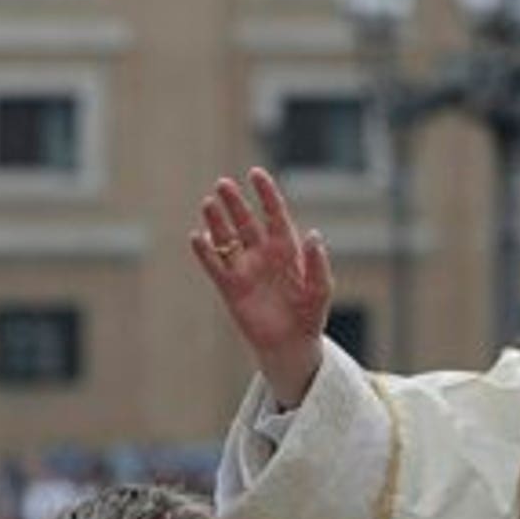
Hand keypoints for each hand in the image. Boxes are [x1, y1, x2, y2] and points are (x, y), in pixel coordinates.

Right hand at [189, 168, 330, 406]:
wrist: (291, 345)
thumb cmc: (309, 315)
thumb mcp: (320, 289)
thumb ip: (318, 263)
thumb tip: (314, 235)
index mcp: (287, 249)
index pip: (274, 214)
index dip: (265, 193)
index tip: (255, 173)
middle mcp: (263, 254)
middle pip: (246, 221)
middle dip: (235, 203)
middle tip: (223, 184)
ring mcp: (245, 269)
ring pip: (227, 239)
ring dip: (217, 221)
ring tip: (208, 203)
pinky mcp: (230, 288)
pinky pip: (214, 266)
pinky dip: (205, 252)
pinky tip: (198, 237)